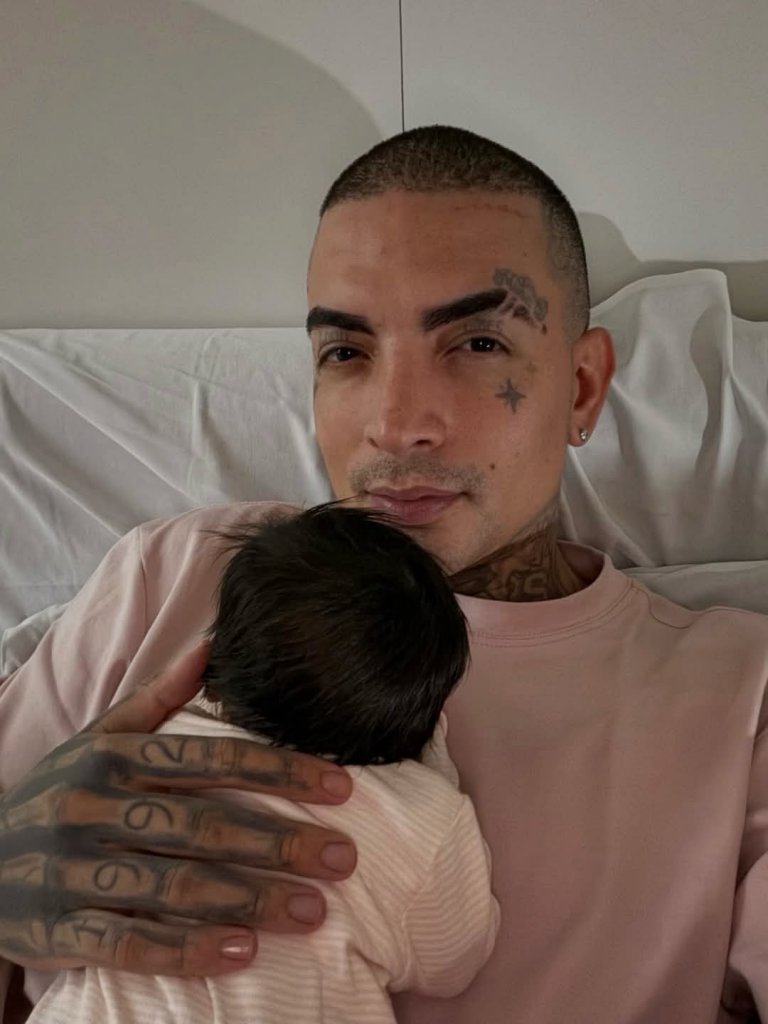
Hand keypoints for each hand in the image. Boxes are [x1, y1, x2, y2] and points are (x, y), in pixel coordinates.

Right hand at [0, 644, 354, 976]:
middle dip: (280, 842)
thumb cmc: (59, 791)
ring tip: (312, 910)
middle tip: (343, 860)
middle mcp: (94, 807)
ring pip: (173, 884)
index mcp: (114, 756)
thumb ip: (158, 695)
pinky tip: (240, 953)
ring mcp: (74, 870)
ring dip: (249, 899)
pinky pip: (127, 943)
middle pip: (202, 824)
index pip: (209, 758)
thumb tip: (212, 642)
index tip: (340, 788)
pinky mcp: (56, 930)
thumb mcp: (99, 736)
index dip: (278, 771)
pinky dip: (184, 950)